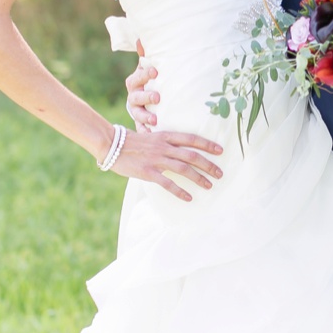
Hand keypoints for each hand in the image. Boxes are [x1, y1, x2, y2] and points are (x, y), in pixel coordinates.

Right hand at [108, 125, 224, 201]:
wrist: (112, 145)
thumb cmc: (132, 141)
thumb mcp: (152, 135)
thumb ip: (166, 141)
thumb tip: (180, 147)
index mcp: (166, 136)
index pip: (192, 139)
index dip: (208, 144)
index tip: (220, 150)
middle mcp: (164, 147)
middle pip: (192, 155)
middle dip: (208, 164)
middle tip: (220, 173)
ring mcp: (157, 159)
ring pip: (184, 169)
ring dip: (199, 178)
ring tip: (209, 185)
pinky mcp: (148, 172)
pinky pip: (167, 183)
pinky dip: (180, 191)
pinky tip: (189, 197)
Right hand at [125, 44, 158, 129]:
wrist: (147, 102)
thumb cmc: (150, 82)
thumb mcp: (148, 69)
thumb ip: (146, 56)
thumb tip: (140, 38)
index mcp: (135, 83)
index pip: (136, 77)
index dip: (144, 74)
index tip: (155, 71)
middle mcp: (134, 97)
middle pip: (136, 97)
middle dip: (146, 97)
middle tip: (158, 97)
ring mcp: (136, 111)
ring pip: (137, 114)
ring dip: (145, 117)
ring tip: (154, 120)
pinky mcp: (141, 124)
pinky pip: (141, 130)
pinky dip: (145, 133)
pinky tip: (151, 135)